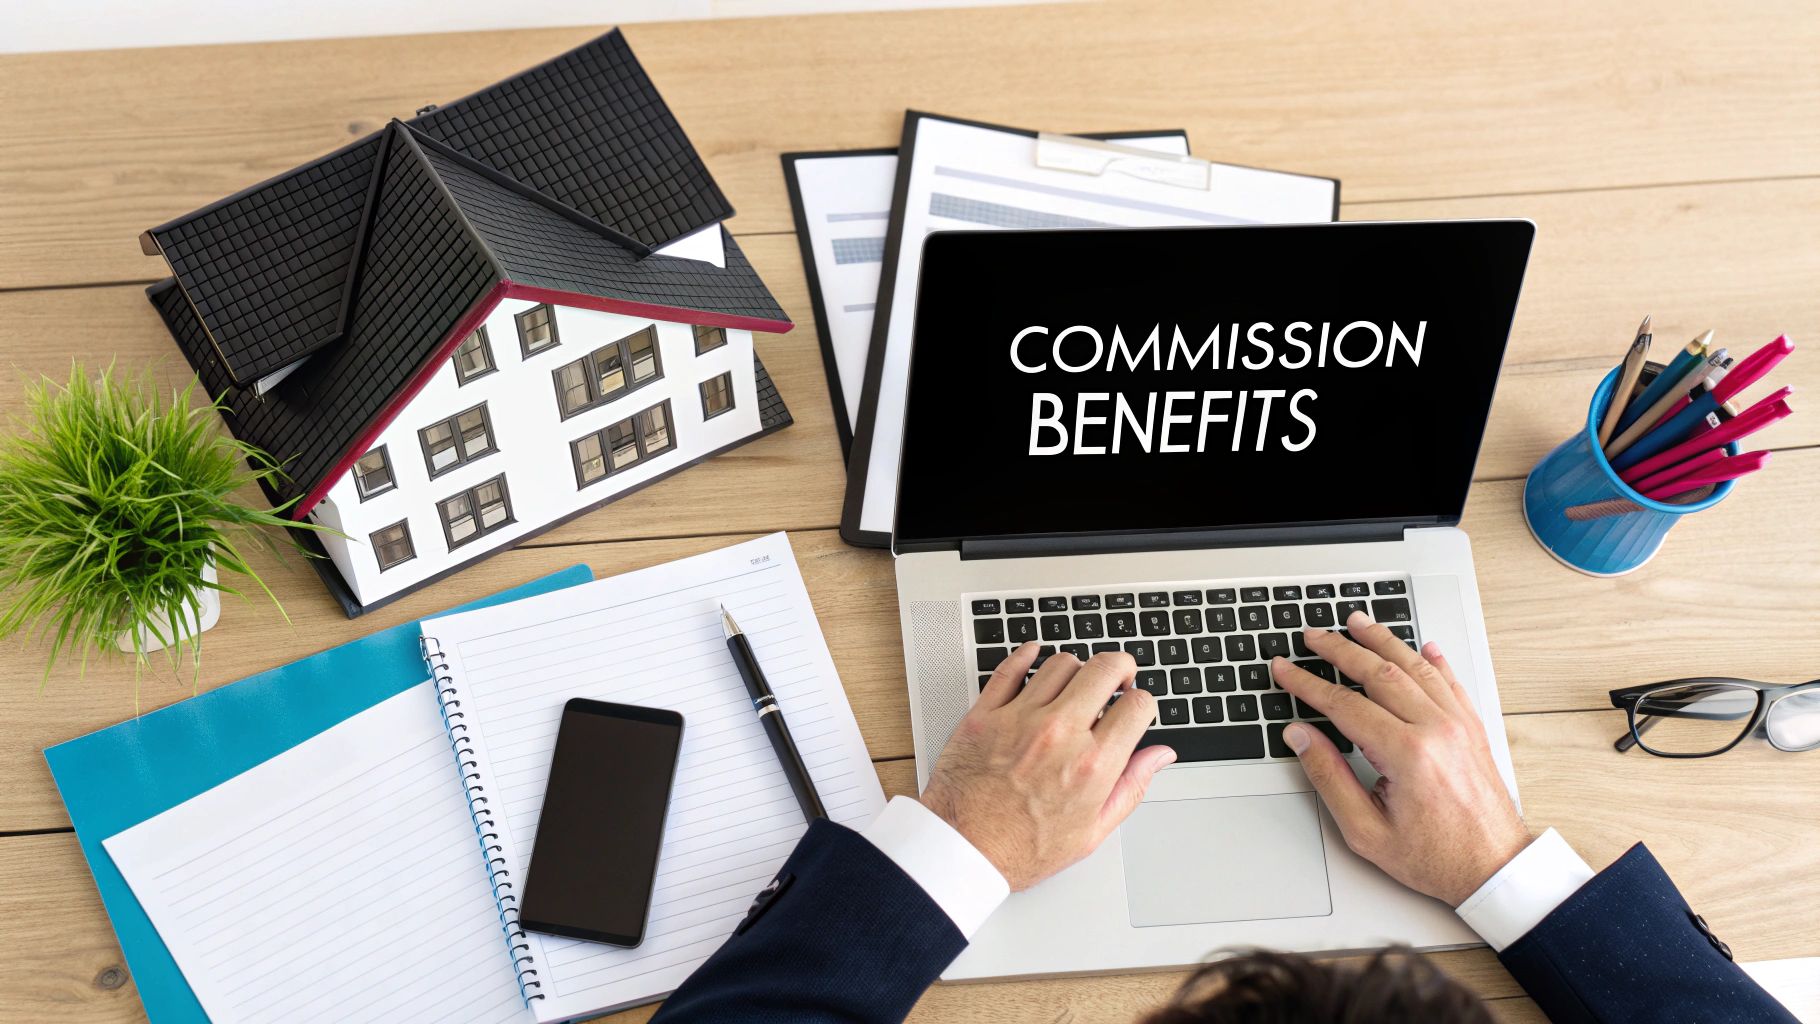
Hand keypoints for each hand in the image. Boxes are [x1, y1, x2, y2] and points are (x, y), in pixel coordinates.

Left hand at [918, 643, 1176, 889]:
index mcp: (1092, 764)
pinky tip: (1033, 656)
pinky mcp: (985, 714)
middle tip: (1117, 678)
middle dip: (1120, 668)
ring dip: (1076, 669)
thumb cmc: (1022, 849)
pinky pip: (1010, 668)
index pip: (1138, 704)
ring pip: (1061, 663)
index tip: (1134, 708)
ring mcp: (1020, 719)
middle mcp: (1059, 733)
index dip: (1143, 702)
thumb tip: (1159, 756)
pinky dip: (1026, 655)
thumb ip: (1131, 786)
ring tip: (1075, 686)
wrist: (962, 851)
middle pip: (1104, 669)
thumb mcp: (1091, 831)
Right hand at [1270, 612, 1531, 906]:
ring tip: (1357, 622)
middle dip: (1340, 649)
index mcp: (1407, 753)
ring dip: (1382, 640)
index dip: (1308, 684)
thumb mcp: (1367, 831)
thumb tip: (1302, 738)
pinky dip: (1432, 660)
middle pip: (1379, 672)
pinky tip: (1422, 646)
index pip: (1344, 704)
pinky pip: (1450, 681)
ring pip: (1415, 667)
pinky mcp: (1473, 729)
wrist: (1495, 869)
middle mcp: (1436, 729)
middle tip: (1314, 636)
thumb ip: (1330, 779)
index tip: (1285, 670)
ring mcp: (1458, 725)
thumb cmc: (1437, 858)